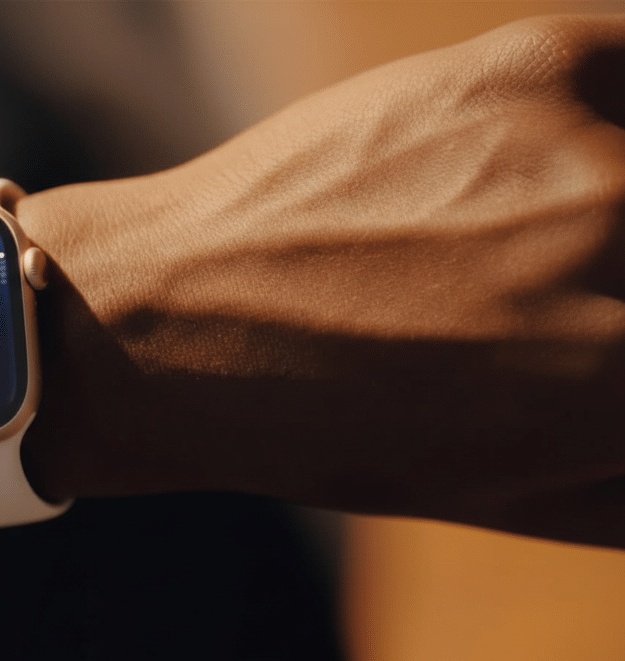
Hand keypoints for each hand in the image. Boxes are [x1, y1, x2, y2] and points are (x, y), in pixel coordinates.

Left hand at [19, 15, 624, 545]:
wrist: (181, 318)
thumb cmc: (347, 429)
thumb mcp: (541, 494)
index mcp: (622, 387)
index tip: (622, 345)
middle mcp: (621, 248)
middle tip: (592, 284)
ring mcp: (577, 144)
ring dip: (624, 200)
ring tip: (575, 234)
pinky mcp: (527, 65)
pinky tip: (580, 151)